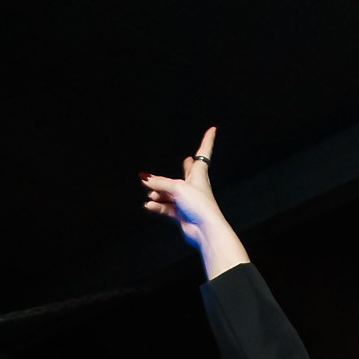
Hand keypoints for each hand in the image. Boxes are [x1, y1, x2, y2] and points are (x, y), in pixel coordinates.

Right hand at [142, 125, 245, 276]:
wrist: (204, 229)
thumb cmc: (198, 204)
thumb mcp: (176, 187)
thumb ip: (159, 182)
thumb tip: (145, 179)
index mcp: (199, 174)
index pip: (203, 152)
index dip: (208, 140)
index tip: (213, 129)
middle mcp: (194, 186)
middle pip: (187, 173)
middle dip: (186, 167)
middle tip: (186, 160)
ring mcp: (188, 201)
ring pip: (171, 193)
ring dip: (160, 193)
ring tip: (150, 194)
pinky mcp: (182, 214)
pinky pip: (167, 207)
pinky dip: (158, 206)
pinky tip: (149, 205)